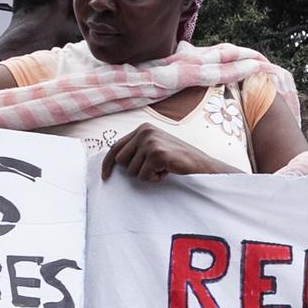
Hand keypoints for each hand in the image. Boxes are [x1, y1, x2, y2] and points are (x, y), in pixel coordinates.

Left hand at [100, 125, 234, 181]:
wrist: (201, 165)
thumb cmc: (177, 159)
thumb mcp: (155, 147)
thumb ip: (137, 149)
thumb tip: (113, 160)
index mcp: (143, 128)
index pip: (116, 146)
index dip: (108, 163)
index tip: (105, 176)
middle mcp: (145, 131)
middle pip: (121, 160)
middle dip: (135, 169)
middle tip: (154, 168)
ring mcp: (150, 141)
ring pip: (132, 170)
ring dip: (147, 174)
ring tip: (163, 168)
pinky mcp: (156, 154)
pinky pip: (143, 176)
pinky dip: (154, 178)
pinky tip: (167, 171)